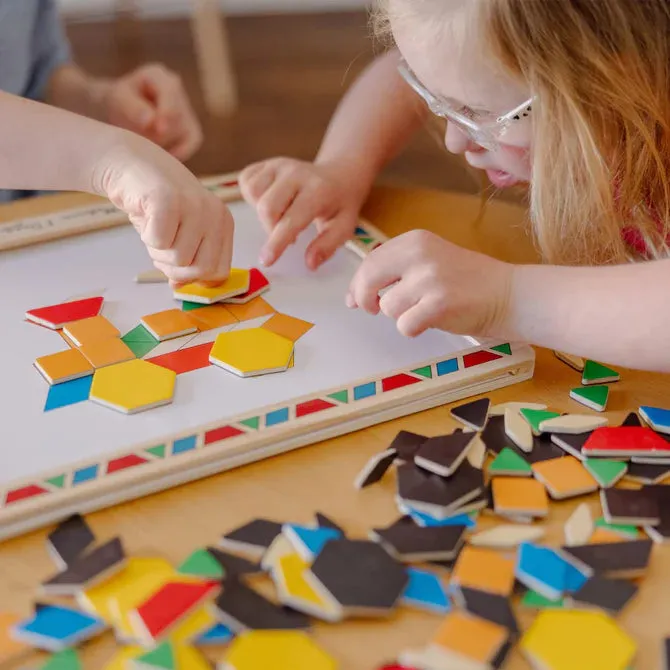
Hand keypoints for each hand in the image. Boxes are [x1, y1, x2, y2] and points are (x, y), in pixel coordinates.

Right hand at [91, 131, 232, 286]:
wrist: (131, 164)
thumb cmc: (157, 206)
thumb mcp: (180, 237)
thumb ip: (187, 263)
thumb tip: (180, 286)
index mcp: (224, 224)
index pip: (219, 273)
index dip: (194, 276)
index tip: (177, 261)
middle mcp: (216, 214)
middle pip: (201, 271)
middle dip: (175, 269)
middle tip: (162, 246)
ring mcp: (195, 206)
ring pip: (178, 259)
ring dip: (157, 252)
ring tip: (153, 227)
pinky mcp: (169, 200)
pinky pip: (159, 242)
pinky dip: (146, 237)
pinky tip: (146, 217)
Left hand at [103, 64, 201, 160]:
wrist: (122, 113)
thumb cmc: (118, 103)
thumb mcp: (118, 101)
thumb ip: (132, 108)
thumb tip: (151, 121)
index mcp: (158, 76)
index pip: (170, 92)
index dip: (167, 111)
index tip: (159, 130)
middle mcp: (177, 91)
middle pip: (178, 116)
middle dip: (159, 133)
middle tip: (138, 140)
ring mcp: (187, 110)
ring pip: (185, 131)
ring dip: (165, 142)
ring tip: (145, 144)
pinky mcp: (191, 129)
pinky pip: (192, 142)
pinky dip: (180, 151)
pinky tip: (165, 154)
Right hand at [240, 158, 363, 269]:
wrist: (340, 174)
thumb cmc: (340, 204)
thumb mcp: (344, 227)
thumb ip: (327, 246)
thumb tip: (310, 264)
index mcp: (318, 191)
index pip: (291, 220)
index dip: (277, 242)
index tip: (266, 260)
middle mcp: (296, 173)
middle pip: (267, 207)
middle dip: (271, 229)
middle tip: (288, 235)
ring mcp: (279, 165)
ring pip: (253, 192)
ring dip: (262, 213)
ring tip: (280, 216)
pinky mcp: (266, 163)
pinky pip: (247, 181)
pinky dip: (253, 197)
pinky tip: (272, 202)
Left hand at [347, 230, 513, 337]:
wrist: (508, 294)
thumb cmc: (467, 281)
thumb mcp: (429, 260)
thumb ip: (396, 270)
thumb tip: (355, 295)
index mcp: (414, 240)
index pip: (370, 260)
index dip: (357, 284)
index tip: (354, 299)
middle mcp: (419, 254)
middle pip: (369, 278)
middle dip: (365, 298)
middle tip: (372, 309)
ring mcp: (429, 278)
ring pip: (388, 307)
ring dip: (401, 315)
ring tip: (425, 309)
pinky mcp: (439, 304)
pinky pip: (405, 325)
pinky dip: (414, 329)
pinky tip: (432, 321)